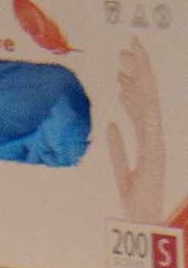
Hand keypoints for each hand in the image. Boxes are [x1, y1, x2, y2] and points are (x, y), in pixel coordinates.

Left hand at [108, 38, 167, 220]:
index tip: (123, 64)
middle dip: (139, 70)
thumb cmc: (136, 198)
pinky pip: (151, 130)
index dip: (133, 82)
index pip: (140, 103)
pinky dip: (147, 113)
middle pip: (147, 96)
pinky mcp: (155, 155)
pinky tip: (140, 95)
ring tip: (130, 61)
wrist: (145, 220)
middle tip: (129, 46)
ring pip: (149, 105)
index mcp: (147, 137)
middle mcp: (154, 136)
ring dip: (140, 82)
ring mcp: (156, 144)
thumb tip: (110, 124)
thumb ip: (116, 146)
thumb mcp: (120, 168)